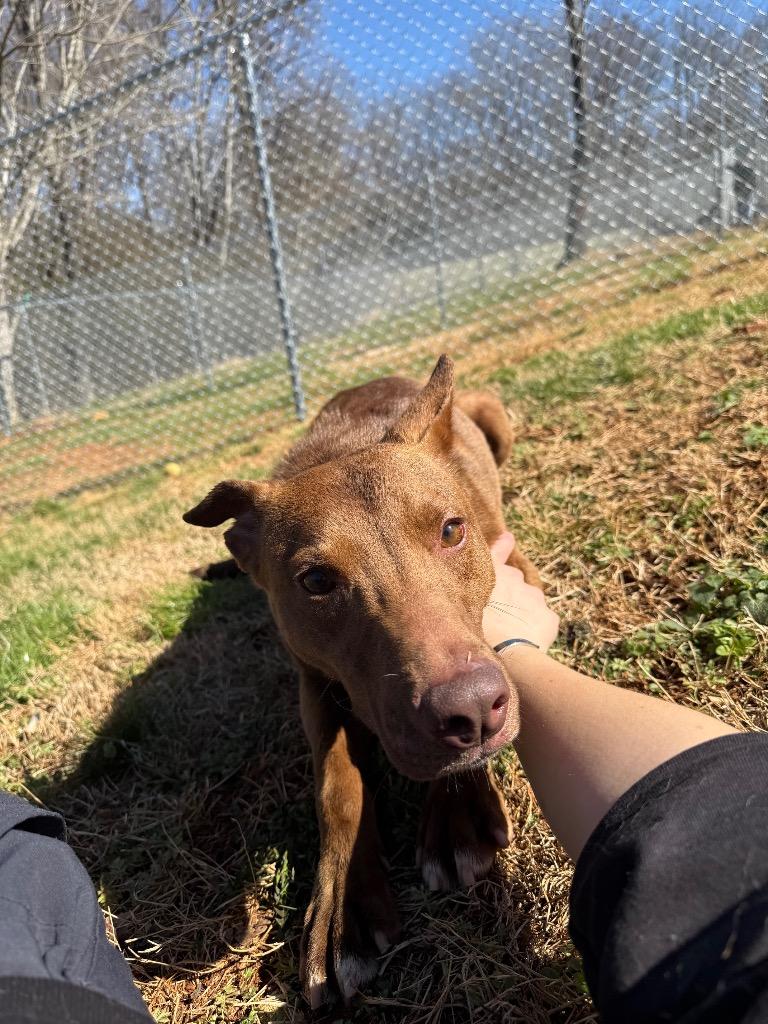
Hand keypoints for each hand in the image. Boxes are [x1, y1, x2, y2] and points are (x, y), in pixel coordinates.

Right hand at [482, 532, 559, 652]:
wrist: (512, 655)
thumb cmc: (482, 631)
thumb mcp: (466, 608)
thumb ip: (470, 593)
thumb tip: (476, 582)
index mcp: (493, 575)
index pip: (496, 553)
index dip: (502, 546)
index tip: (508, 538)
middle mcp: (515, 580)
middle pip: (513, 580)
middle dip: (508, 590)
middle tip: (497, 611)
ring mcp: (534, 598)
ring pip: (528, 600)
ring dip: (521, 609)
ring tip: (510, 630)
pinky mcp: (549, 616)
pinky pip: (541, 619)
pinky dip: (534, 626)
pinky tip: (524, 639)